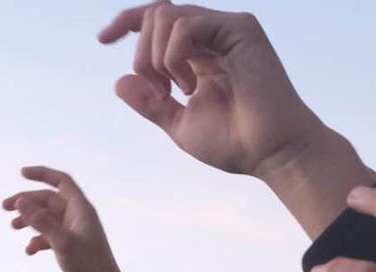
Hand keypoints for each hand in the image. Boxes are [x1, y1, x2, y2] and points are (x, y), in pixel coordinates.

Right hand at [4, 167, 146, 271]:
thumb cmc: (88, 266)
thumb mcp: (62, 242)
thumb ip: (41, 221)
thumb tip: (20, 201)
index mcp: (81, 209)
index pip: (61, 181)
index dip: (42, 174)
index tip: (22, 173)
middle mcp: (78, 216)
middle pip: (48, 200)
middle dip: (27, 201)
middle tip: (5, 207)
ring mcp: (74, 232)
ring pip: (47, 218)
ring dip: (29, 220)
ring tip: (13, 227)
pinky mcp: (70, 247)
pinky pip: (50, 236)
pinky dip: (37, 240)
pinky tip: (29, 251)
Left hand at [97, 5, 328, 180]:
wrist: (272, 153)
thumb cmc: (235, 143)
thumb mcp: (179, 124)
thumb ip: (151, 103)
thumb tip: (120, 80)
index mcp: (200, 53)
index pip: (157, 19)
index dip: (126, 22)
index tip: (103, 40)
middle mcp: (213, 35)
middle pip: (155, 14)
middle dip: (142, 55)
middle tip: (159, 92)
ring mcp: (227, 28)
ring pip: (165, 14)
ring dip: (156, 57)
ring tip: (178, 90)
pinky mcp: (241, 28)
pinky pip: (185, 24)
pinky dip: (174, 56)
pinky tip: (190, 85)